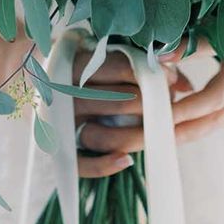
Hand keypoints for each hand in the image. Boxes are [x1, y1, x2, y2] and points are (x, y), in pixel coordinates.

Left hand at [71, 18, 223, 175]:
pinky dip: (201, 116)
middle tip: (145, 141)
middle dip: (179, 132)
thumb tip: (161, 56)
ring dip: (189, 129)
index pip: (212, 99)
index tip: (154, 116)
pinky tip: (180, 118)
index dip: (183, 110)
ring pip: (220, 117)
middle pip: (214, 118)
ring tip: (156, 136)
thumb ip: (196, 39)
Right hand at [71, 49, 192, 177]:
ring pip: (101, 135)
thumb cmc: (86, 71)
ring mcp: (60, 126)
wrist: (38, 85)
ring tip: (156, 131)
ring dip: (135, 135)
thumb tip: (185, 86)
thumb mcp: (107, 57)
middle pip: (116, 102)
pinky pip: (82, 164)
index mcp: (74, 66)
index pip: (117, 67)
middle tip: (169, 106)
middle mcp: (64, 96)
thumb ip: (146, 67)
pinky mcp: (59, 152)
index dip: (148, 73)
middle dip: (149, 105)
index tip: (169, 78)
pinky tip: (127, 160)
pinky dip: (104, 165)